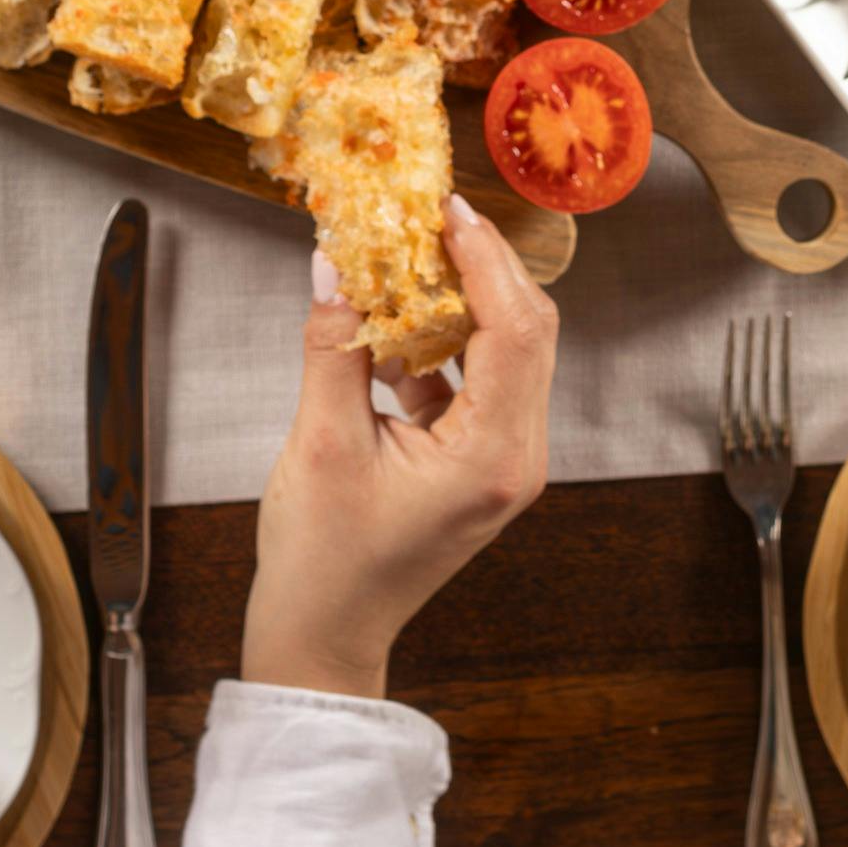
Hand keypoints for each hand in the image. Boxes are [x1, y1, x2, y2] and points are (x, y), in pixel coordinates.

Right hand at [242, 199, 557, 699]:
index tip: (448, 210)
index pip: (516, 329)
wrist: (323, 636)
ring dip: (461, 303)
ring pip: (505, 352)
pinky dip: (443, 344)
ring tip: (408, 261)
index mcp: (492, 456)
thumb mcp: (321, 441)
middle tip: (429, 220)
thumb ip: (335, 344)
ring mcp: (503, 461)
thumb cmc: (324, 562)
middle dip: (481, 269)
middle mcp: (516, 457)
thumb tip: (337, 263)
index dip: (485, 259)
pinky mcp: (478, 462)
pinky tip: (393, 329)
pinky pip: (476, 381)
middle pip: (525, 333)